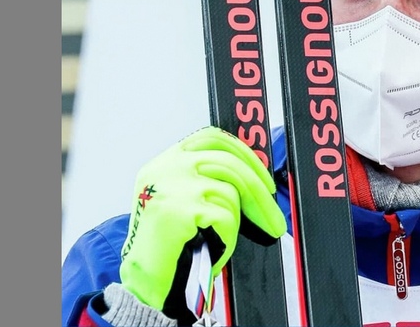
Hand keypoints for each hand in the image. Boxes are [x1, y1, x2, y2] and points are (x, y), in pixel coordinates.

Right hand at [118, 127, 285, 321]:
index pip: (212, 138)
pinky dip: (227, 238)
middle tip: (275, 220)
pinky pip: (225, 217)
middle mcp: (165, 168)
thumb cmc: (171, 244)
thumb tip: (255, 173)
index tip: (264, 178)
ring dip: (237, 221)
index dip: (244, 154)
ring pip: (230, 191)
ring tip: (222, 239)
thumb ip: (208, 179)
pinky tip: (213, 250)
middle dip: (260, 192)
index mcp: (166, 162)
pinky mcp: (179, 209)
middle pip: (229, 163)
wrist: (144, 281)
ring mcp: (171, 186)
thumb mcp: (184, 199)